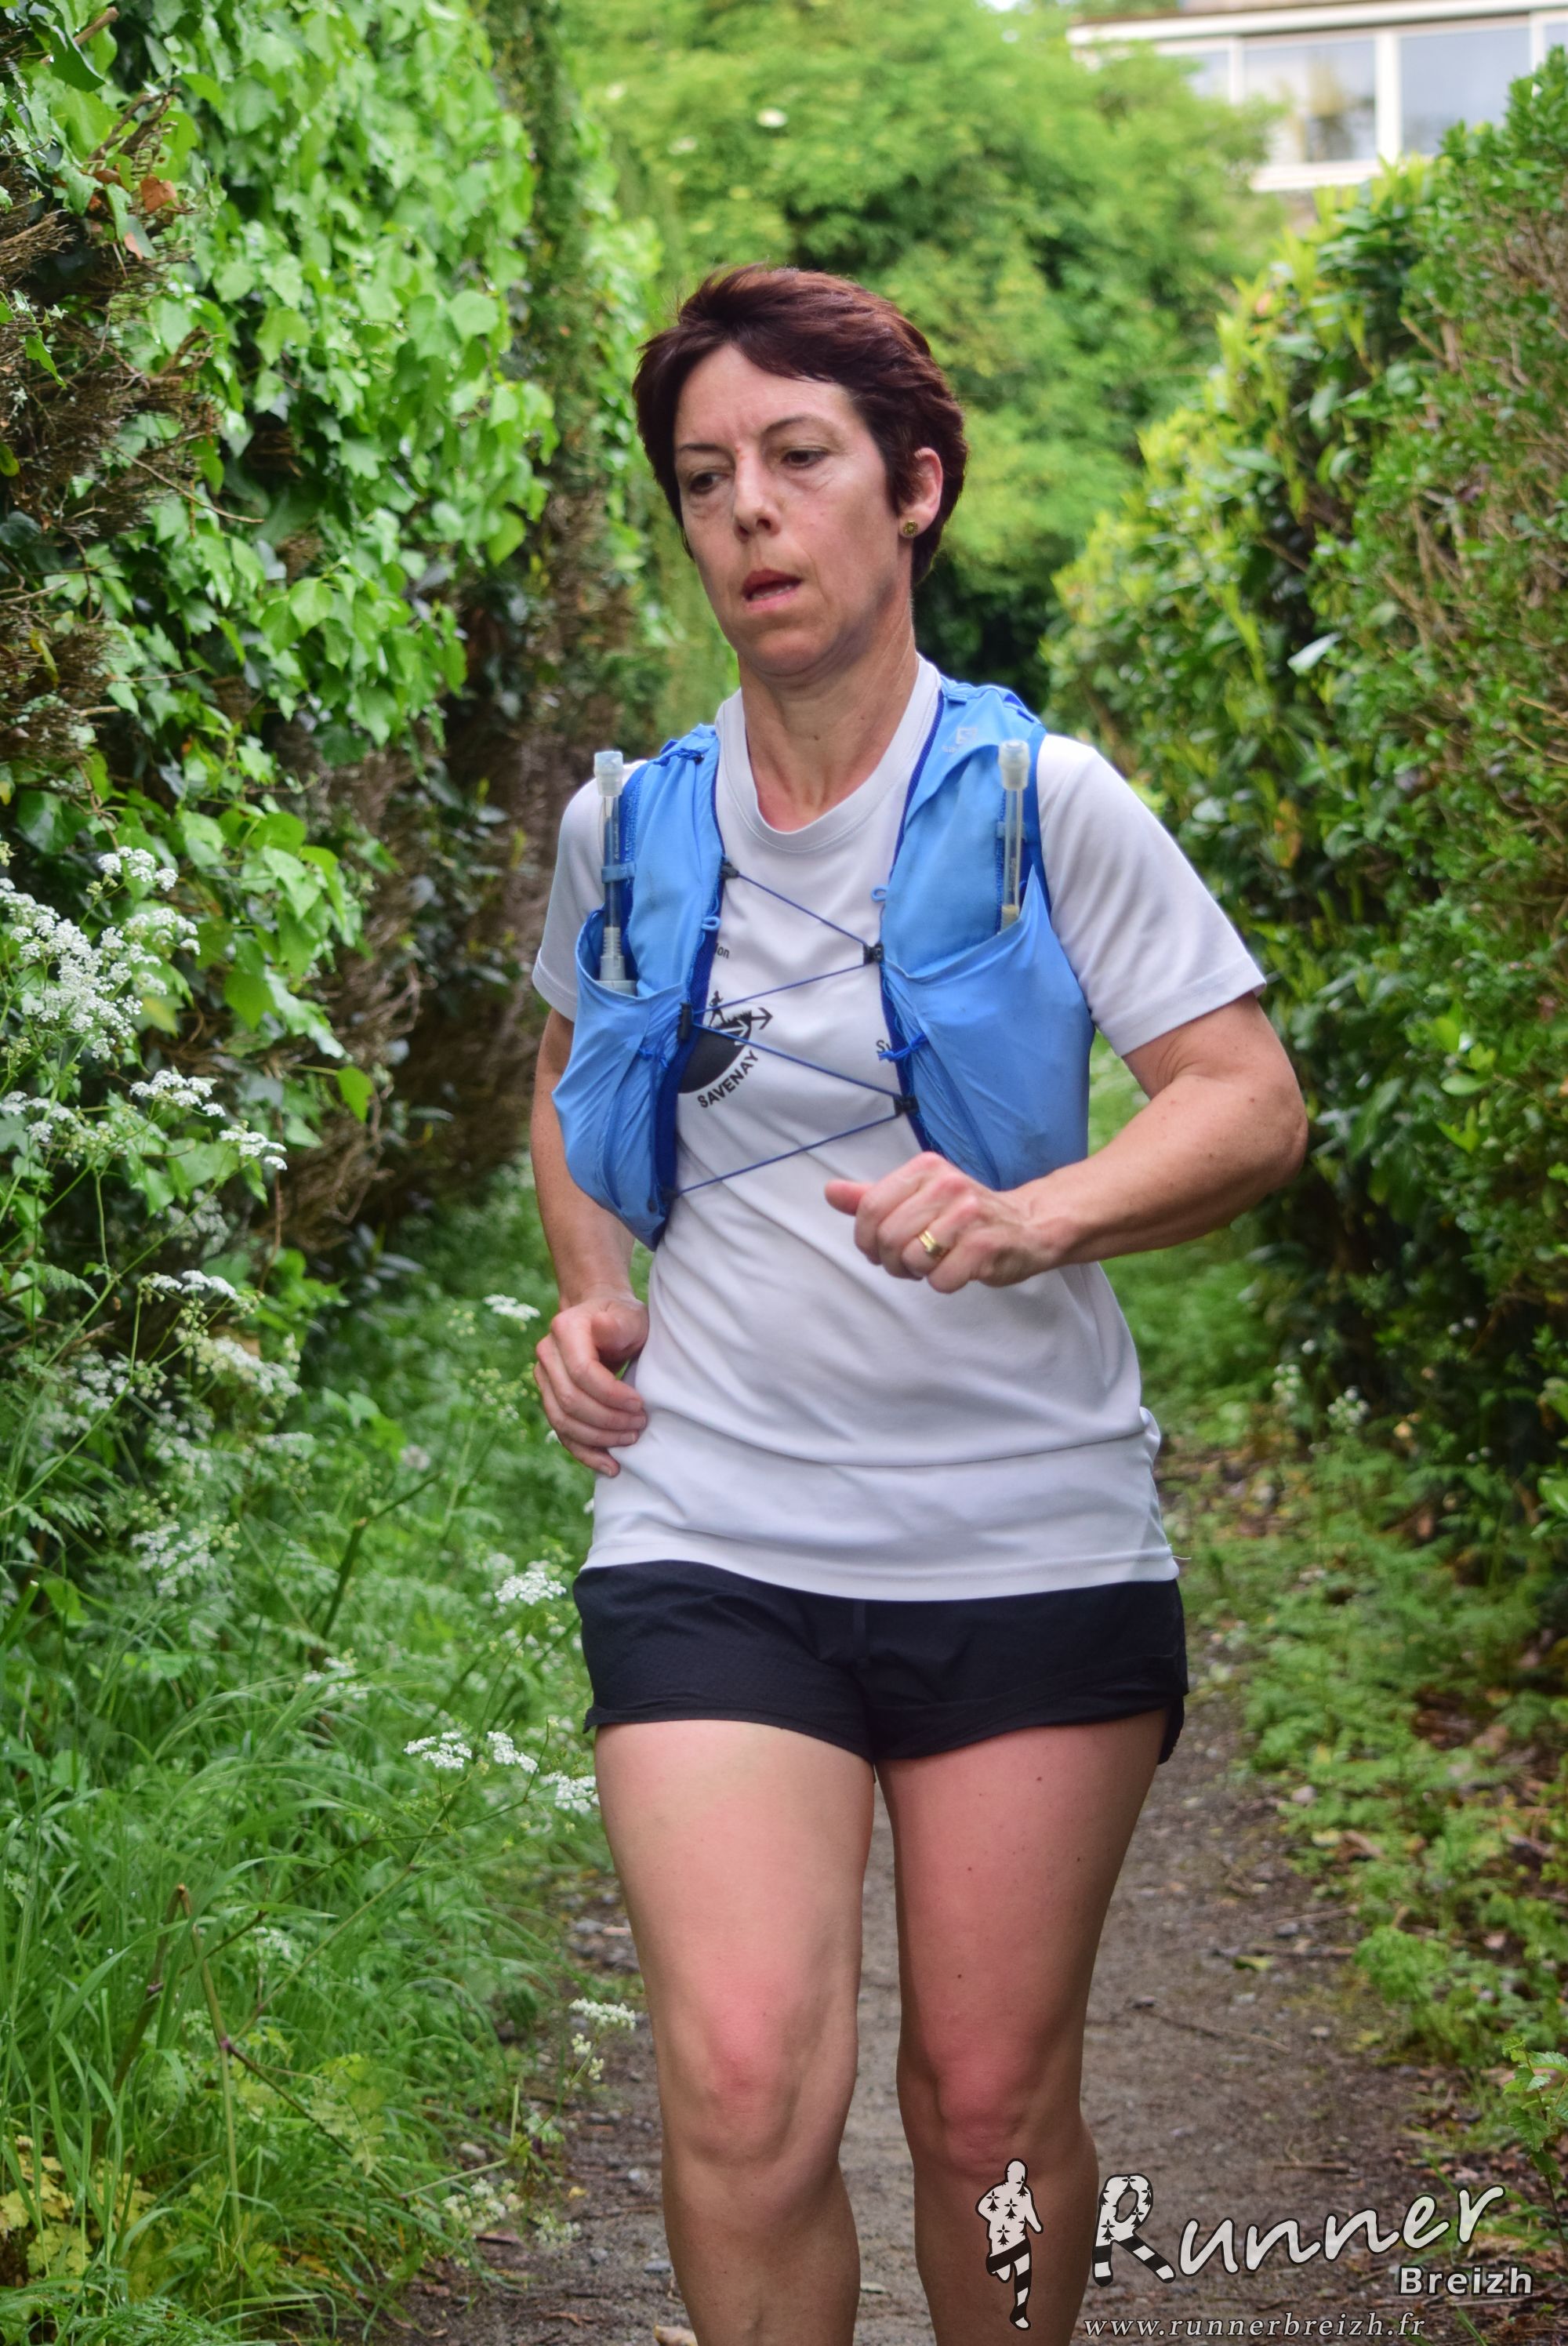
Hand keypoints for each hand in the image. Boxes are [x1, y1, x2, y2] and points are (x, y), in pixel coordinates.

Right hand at [532, 1292, 649, 1474]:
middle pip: (571, 1401)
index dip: (611, 1395)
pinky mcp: (549, 1397)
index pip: (583, 1373)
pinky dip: (585, 1452)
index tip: (640, 1405)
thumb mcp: (629, 1315)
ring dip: (599, 1438)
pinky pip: (562, 1432)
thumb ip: (618, 1323)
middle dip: (608, 1420)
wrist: (602, 1316)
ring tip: (630, 1439)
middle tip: (640, 1424)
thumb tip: (600, 1327)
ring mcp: (543, 1377)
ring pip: (563, 1421)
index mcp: (565, 1329)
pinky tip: (609, 1465)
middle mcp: (547, 1353)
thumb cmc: (623, 1317)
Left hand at [823, 1153, 1057, 1290]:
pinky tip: (957, 1269)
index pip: (870, 1208)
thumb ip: (873, 1197)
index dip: (865, 1239)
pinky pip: (940, 1279)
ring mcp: (969, 1215)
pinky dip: (943, 1283)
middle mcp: (948, 1185)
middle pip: (887, 1237)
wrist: (1029, 1226)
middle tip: (908, 1263)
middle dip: (890, 1261)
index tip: (877, 1249)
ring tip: (933, 1263)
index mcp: (925, 1168)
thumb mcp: (918, 1197)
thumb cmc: (966, 1215)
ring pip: (911, 1259)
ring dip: (916, 1272)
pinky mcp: (986, 1246)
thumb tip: (831, 1191)